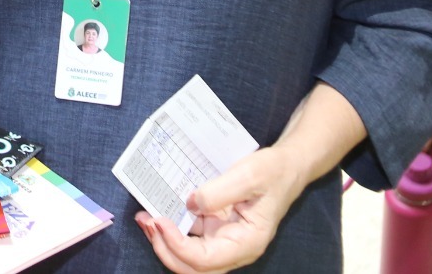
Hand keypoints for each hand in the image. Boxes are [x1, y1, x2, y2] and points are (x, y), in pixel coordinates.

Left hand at [136, 146, 305, 273]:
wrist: (286, 167)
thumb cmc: (273, 172)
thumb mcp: (249, 175)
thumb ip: (219, 191)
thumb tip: (189, 203)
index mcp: (246, 243)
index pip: (206, 260)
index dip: (178, 246)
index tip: (160, 221)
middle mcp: (233, 248)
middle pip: (193, 267)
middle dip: (165, 249)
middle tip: (146, 222)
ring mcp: (223, 239)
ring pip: (189, 255)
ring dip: (164, 240)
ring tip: (145, 217)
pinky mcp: (216, 228)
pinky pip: (190, 235)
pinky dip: (172, 227)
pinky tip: (157, 209)